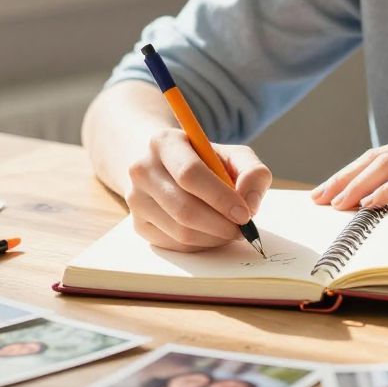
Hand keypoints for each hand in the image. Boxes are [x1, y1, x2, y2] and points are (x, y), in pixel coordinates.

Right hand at [124, 130, 272, 251]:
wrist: (167, 167)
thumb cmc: (205, 162)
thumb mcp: (232, 155)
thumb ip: (252, 171)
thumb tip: (250, 202)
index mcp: (164, 142)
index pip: (190, 174)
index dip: (220, 197)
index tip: (245, 214)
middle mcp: (142, 169)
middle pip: (184, 208)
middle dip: (220, 224)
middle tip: (242, 229)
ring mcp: (136, 199)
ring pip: (180, 231)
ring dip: (213, 237)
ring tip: (230, 229)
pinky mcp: (138, 224)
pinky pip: (175, 244)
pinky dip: (201, 244)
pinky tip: (211, 232)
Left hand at [309, 126, 387, 213]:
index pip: (381, 155)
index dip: (350, 173)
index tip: (328, 192)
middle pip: (375, 157)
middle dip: (342, 179)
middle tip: (317, 200)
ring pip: (386, 164)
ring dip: (355, 186)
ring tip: (335, 206)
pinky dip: (385, 190)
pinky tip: (368, 206)